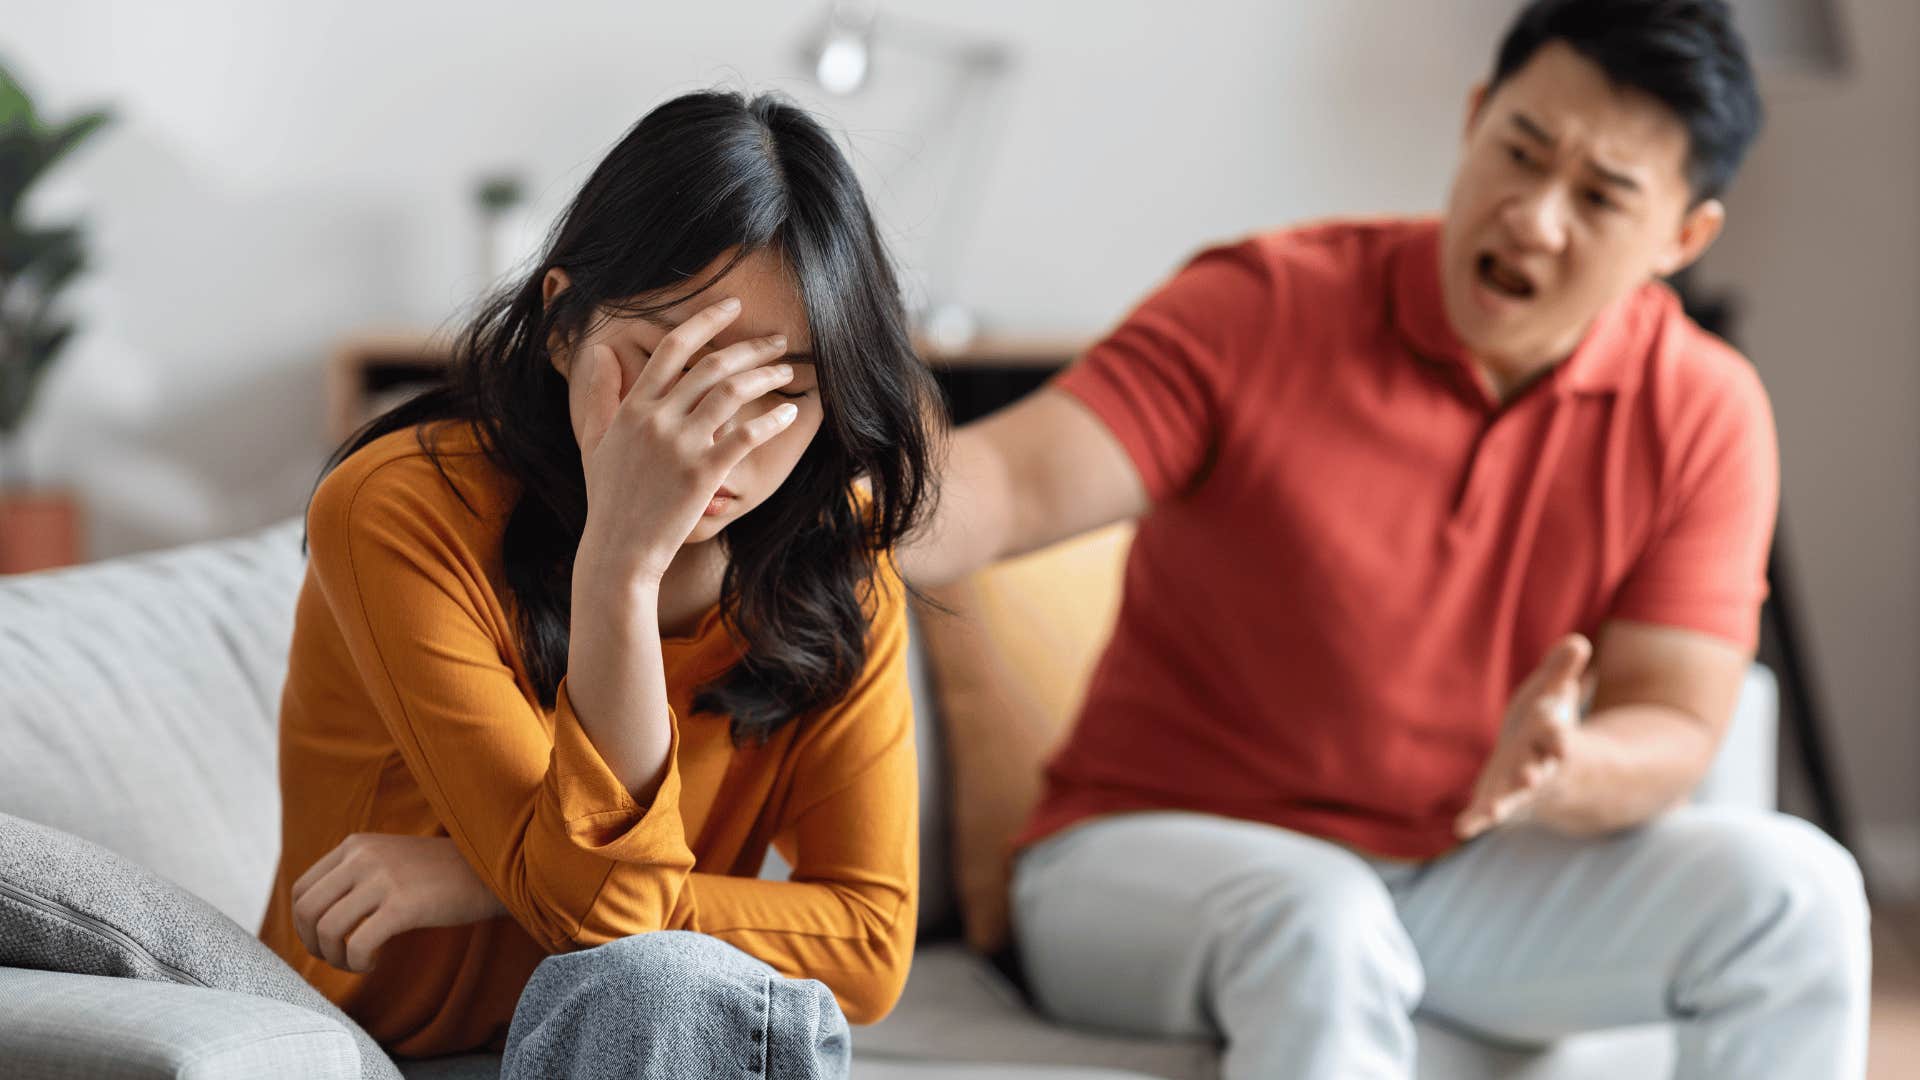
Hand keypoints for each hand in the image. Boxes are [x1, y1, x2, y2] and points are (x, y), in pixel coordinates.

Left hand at [290, 834, 504, 972]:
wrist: (493, 871)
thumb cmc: (442, 876)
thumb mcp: (390, 861)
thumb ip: (354, 876)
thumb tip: (315, 918)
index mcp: (356, 845)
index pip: (303, 890)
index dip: (304, 926)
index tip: (326, 943)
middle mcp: (363, 857)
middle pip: (307, 911)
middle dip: (314, 945)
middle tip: (339, 959)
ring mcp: (382, 878)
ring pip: (327, 930)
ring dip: (336, 959)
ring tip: (359, 963)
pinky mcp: (403, 904)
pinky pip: (357, 945)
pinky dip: (358, 963)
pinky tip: (375, 963)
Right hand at [565, 297, 797, 582]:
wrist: (619, 550)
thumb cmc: (608, 498)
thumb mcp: (594, 441)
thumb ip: (597, 395)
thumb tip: (599, 352)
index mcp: (633, 407)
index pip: (672, 348)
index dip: (706, 320)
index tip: (733, 306)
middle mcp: (657, 419)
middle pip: (711, 365)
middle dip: (751, 347)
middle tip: (778, 340)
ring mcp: (680, 446)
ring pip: (732, 392)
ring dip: (766, 376)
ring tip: (787, 372)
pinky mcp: (703, 474)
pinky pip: (746, 436)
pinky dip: (771, 420)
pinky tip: (789, 413)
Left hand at [1454, 633, 1593, 839]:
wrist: (1549, 770)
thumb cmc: (1547, 725)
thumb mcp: (1554, 695)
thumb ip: (1562, 671)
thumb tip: (1577, 641)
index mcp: (1553, 739)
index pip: (1557, 734)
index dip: (1556, 733)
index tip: (1556, 731)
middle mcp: (1540, 766)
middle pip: (1538, 771)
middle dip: (1534, 774)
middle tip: (1530, 777)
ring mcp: (1520, 789)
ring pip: (1514, 798)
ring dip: (1505, 803)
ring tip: (1493, 812)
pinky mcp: (1500, 801)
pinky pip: (1488, 813)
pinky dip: (1477, 821)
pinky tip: (1463, 829)